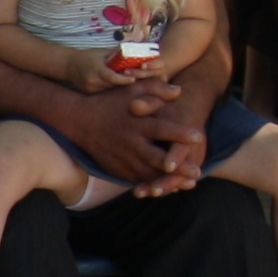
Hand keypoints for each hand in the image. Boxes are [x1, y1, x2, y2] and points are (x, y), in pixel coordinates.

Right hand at [66, 79, 202, 191]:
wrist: (79, 121)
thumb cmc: (110, 102)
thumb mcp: (131, 90)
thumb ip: (156, 88)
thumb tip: (179, 91)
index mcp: (137, 123)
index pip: (162, 129)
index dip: (179, 134)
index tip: (198, 137)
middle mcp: (131, 143)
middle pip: (158, 158)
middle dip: (178, 168)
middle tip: (197, 173)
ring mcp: (123, 159)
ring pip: (148, 174)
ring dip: (167, 181)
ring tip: (186, 185)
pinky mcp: (118, 169)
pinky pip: (137, 180)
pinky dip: (152, 185)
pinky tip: (167, 187)